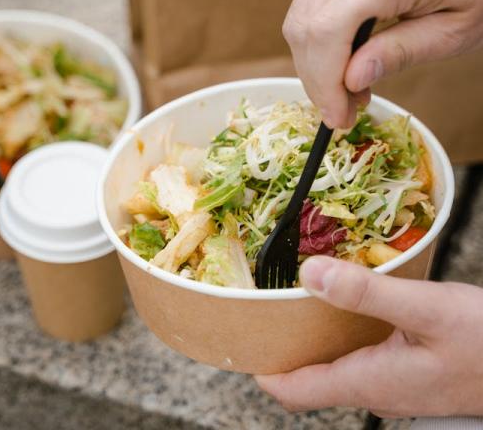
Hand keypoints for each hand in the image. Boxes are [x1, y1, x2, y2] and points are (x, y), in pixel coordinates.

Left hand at [255, 256, 482, 417]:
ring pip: (331, 360)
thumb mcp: (426, 311)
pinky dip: (338, 324)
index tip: (238, 331)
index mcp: (367, 382)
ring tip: (291, 291)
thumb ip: (368, 294)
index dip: (261, 366)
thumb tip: (310, 274)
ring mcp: (391, 378)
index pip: (293, 391)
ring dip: (308, 330)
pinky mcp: (406, 364)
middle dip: (279, 342)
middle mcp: (373, 387)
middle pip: (307, 375)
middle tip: (259, 300)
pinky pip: (356, 348)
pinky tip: (340, 295)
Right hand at [283, 0, 482, 128]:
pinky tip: (342, 61)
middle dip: (316, 80)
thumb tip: (351, 80)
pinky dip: (316, 43)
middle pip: (304, 27)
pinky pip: (305, 8)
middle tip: (342, 110)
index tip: (337, 117)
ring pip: (297, 20)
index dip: (324, 81)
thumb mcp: (453, 30)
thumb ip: (400, 53)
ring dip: (313, 64)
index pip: (328, 30)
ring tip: (346, 87)